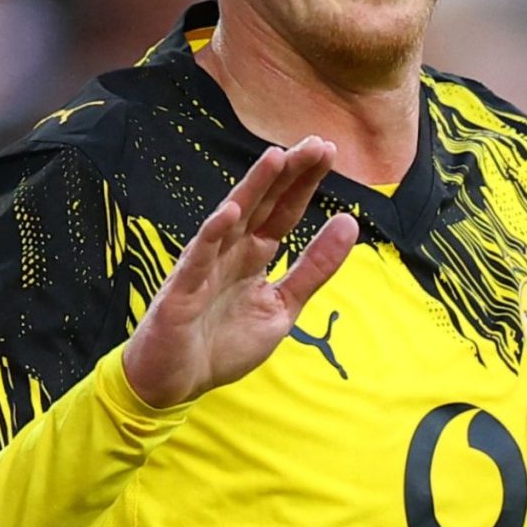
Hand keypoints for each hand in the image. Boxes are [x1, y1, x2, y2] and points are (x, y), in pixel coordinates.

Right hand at [123, 137, 360, 407]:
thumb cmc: (223, 342)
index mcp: (254, 256)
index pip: (284, 211)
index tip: (329, 150)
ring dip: (252, 189)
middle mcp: (230, 253)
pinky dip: (212, 235)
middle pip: (262, 204)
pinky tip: (229, 212)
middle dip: (288, 174)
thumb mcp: (283, 306)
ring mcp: (204, 268)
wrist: (176, 383)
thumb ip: (314, 268)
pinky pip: (197, 259)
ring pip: (231, 220)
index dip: (305, 183)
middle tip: (316, 143)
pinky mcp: (181, 292)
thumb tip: (349, 223)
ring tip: (276, 158)